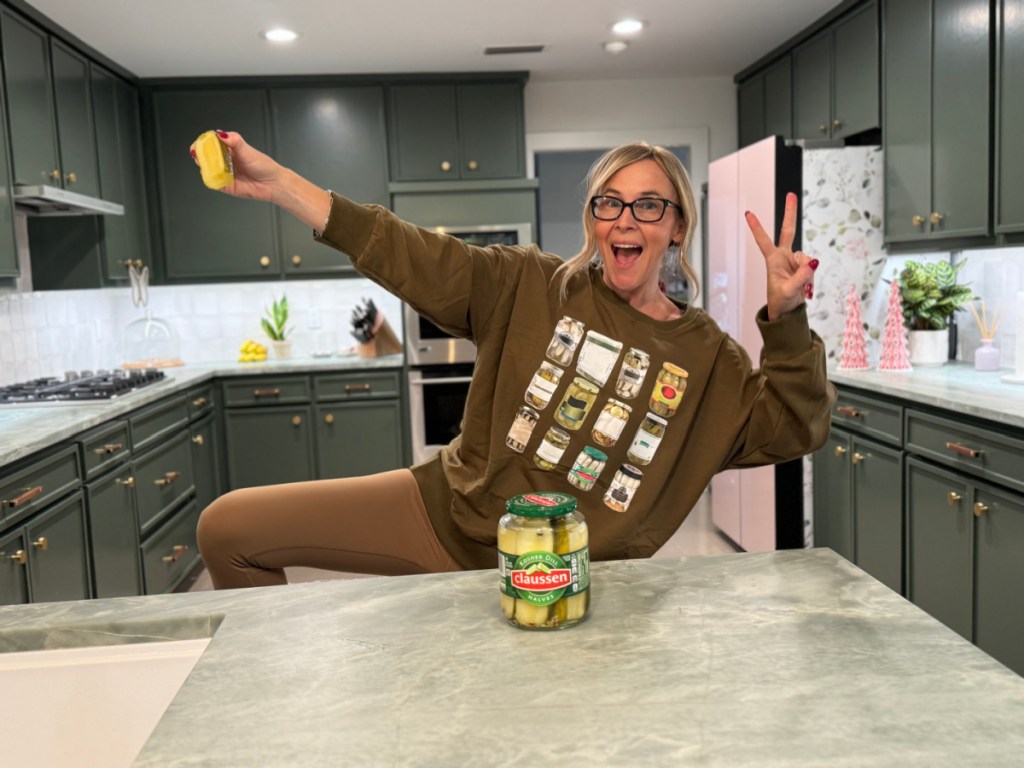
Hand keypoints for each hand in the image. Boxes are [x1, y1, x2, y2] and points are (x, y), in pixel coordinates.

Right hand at [189, 130, 282, 201]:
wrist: (273, 183)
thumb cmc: (263, 165)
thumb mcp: (247, 149)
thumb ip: (234, 141)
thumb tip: (221, 134)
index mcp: (229, 150)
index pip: (211, 144)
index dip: (203, 143)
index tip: (199, 143)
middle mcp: (225, 161)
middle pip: (206, 157)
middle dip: (200, 155)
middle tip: (197, 153)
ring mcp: (224, 173)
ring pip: (208, 170)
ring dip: (204, 167)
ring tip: (205, 164)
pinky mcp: (226, 186)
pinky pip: (214, 183)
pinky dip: (211, 180)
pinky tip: (212, 176)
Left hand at [744, 192, 818, 320]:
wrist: (788, 310)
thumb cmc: (780, 301)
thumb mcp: (788, 291)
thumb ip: (800, 278)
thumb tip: (812, 264)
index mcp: (772, 260)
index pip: (763, 241)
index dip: (756, 227)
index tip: (747, 213)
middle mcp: (783, 256)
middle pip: (788, 231)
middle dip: (790, 213)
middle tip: (791, 194)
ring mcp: (795, 260)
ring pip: (807, 258)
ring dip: (807, 273)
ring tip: (800, 287)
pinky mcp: (804, 266)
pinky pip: (812, 267)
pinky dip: (811, 278)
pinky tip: (806, 287)